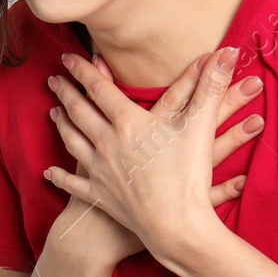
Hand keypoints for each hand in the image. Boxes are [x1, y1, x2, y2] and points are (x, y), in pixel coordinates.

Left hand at [44, 47, 262, 271]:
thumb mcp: (201, 125)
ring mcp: (100, 171)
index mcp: (128, 123)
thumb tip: (228, 51)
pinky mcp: (99, 196)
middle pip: (80, 112)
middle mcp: (107, 143)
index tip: (68, 57)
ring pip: (72, 142)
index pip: (99, 89)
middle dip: (66, 93)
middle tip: (53, 80)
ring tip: (53, 113)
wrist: (175, 225)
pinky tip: (49, 173)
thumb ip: (211, 86)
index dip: (83, 71)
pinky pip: (74, 184)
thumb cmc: (188, 175)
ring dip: (61, 125)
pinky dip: (60, 176)